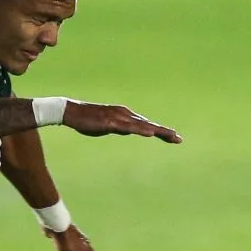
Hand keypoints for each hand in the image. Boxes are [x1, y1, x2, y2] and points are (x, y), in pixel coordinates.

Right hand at [62, 101, 181, 142]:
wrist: (70, 111)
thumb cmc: (87, 119)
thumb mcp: (108, 126)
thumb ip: (121, 127)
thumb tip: (130, 130)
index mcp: (125, 115)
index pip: (146, 125)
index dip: (161, 131)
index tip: (174, 138)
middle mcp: (125, 114)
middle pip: (148, 124)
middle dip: (164, 132)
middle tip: (180, 140)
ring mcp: (119, 117)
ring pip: (142, 126)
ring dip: (157, 131)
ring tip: (171, 136)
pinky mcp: (111, 122)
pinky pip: (129, 127)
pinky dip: (141, 130)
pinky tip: (150, 133)